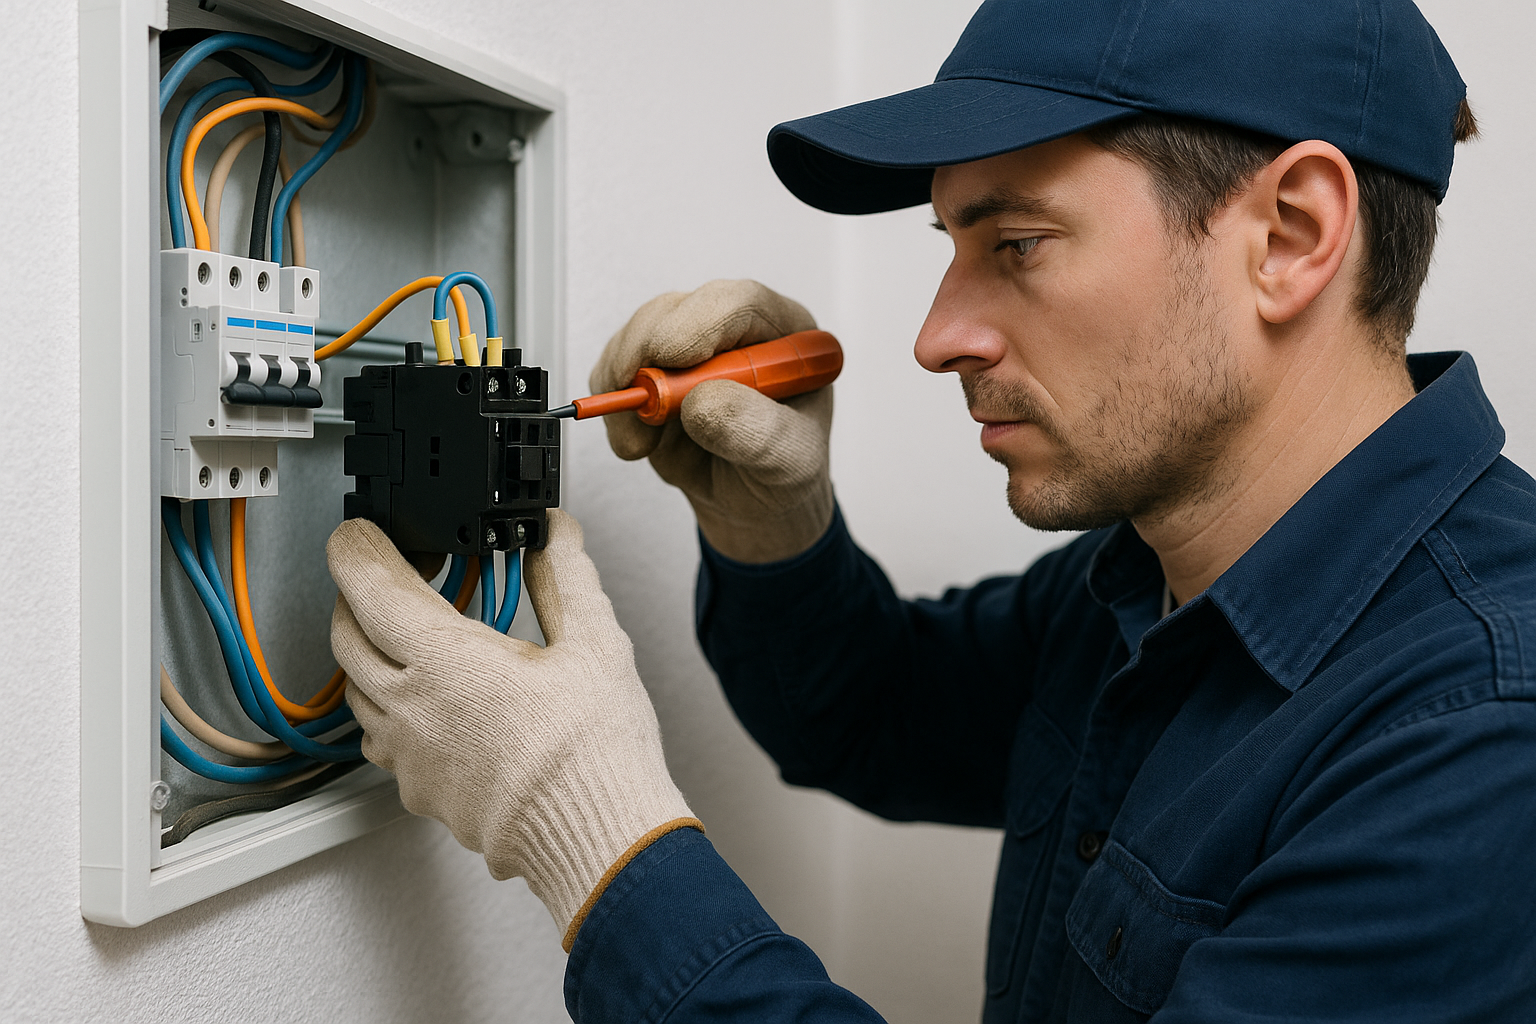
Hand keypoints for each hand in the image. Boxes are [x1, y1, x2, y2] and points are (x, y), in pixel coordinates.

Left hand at [328, 510, 698, 946]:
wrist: (598, 836)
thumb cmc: (594, 753)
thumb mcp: (594, 642)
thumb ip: (566, 576)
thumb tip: (556, 535)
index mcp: (445, 660)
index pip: (367, 586)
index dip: (356, 548)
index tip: (360, 533)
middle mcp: (412, 708)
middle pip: (345, 635)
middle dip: (357, 595)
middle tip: (388, 576)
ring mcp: (409, 756)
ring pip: (354, 691)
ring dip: (367, 654)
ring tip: (407, 636)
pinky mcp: (420, 791)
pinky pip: (379, 740)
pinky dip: (386, 708)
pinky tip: (428, 703)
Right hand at [592, 279, 833, 562]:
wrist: (754, 504)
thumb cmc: (783, 473)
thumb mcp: (787, 460)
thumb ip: (754, 431)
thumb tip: (700, 402)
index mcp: (783, 337)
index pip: (741, 304)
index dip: (702, 323)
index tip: (672, 358)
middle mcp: (735, 331)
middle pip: (679, 309)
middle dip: (647, 352)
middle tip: (642, 405)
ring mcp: (690, 347)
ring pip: (639, 335)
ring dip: (626, 386)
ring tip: (644, 444)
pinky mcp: (653, 370)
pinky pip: (616, 368)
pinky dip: (614, 405)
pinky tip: (640, 442)